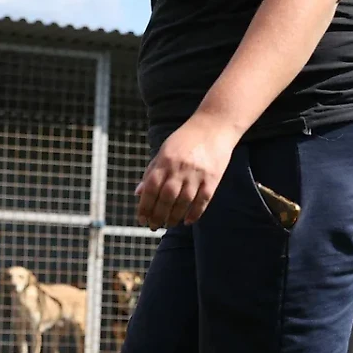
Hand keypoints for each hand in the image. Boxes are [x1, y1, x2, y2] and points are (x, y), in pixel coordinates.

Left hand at [135, 113, 240, 229]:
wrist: (214, 126)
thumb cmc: (185, 140)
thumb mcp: (164, 151)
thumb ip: (151, 172)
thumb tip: (138, 193)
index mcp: (165, 161)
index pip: (151, 189)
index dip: (145, 207)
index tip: (142, 219)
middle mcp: (180, 169)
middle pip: (166, 199)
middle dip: (158, 216)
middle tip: (154, 226)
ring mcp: (197, 174)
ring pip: (183, 202)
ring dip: (174, 217)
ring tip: (169, 224)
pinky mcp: (212, 178)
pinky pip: (202, 201)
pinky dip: (194, 213)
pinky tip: (187, 221)